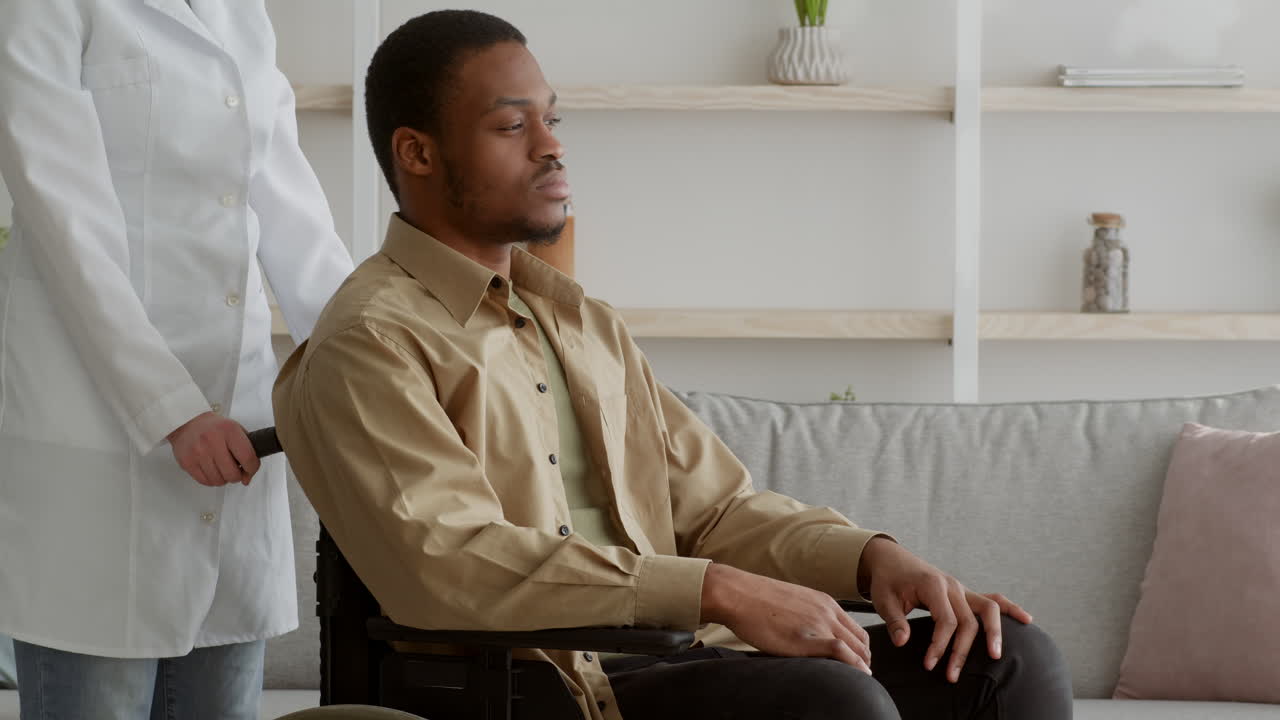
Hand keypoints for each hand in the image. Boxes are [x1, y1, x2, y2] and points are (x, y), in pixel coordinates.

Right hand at [167, 411, 259, 486]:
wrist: (187, 421)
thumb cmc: (215, 427)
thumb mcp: (235, 429)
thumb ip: (247, 450)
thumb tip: (247, 477)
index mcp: (229, 430)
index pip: (248, 457)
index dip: (252, 469)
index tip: (250, 470)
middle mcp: (213, 441)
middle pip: (232, 474)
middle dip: (237, 476)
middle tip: (235, 470)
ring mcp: (198, 452)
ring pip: (218, 481)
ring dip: (223, 478)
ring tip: (222, 468)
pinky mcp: (187, 462)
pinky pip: (205, 482)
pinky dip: (211, 480)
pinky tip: (212, 470)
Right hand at [700, 563, 871, 673]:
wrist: (738, 594)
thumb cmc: (756, 600)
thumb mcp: (792, 602)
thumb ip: (807, 615)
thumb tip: (809, 632)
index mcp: (825, 602)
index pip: (857, 629)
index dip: (861, 649)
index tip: (857, 662)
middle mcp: (827, 611)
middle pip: (861, 641)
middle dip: (864, 660)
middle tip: (858, 676)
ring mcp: (818, 624)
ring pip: (857, 648)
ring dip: (861, 666)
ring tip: (855, 679)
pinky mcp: (807, 638)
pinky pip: (842, 652)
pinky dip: (855, 665)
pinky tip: (857, 675)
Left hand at [859, 538, 1032, 682]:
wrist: (891, 559)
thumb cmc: (887, 580)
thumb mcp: (884, 600)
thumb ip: (895, 621)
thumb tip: (902, 642)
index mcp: (933, 585)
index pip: (946, 620)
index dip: (941, 645)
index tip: (930, 664)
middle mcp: (952, 585)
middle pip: (968, 621)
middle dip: (961, 650)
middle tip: (952, 675)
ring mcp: (962, 588)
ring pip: (988, 609)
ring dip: (994, 633)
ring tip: (995, 656)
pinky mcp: (965, 592)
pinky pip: (993, 599)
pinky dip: (1009, 609)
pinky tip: (1026, 620)